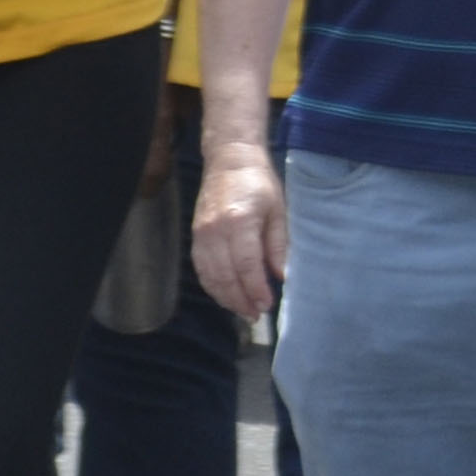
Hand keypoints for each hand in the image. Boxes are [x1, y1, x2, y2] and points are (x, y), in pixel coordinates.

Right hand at [192, 133, 289, 319]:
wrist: (229, 160)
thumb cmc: (259, 183)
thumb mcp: (278, 210)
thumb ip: (278, 245)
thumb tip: (281, 276)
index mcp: (240, 221)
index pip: (246, 265)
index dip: (255, 289)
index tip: (267, 304)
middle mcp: (215, 231)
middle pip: (225, 276)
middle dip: (240, 300)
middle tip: (256, 314)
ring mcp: (201, 235)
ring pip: (209, 277)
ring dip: (225, 298)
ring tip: (243, 310)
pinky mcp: (194, 237)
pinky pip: (201, 269)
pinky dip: (213, 286)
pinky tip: (226, 295)